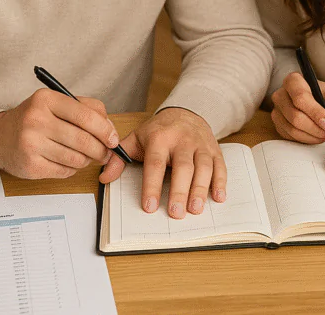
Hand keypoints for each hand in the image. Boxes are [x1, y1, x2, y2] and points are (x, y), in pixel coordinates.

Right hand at [0, 88, 119, 178]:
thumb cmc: (33, 119)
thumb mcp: (56, 103)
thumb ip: (86, 109)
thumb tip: (110, 128)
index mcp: (46, 100)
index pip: (86, 116)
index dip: (105, 129)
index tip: (113, 138)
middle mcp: (36, 120)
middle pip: (83, 140)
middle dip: (100, 149)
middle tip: (105, 152)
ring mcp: (32, 144)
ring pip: (77, 159)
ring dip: (86, 160)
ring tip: (83, 155)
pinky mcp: (30, 166)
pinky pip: (65, 171)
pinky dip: (72, 169)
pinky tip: (66, 161)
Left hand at [99, 107, 225, 219]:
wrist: (186, 112)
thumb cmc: (158, 131)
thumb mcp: (136, 139)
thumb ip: (119, 159)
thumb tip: (104, 178)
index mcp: (159, 138)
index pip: (155, 163)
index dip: (152, 186)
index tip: (149, 207)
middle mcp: (182, 140)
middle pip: (182, 167)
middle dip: (179, 191)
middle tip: (176, 213)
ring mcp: (200, 145)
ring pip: (203, 167)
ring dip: (200, 188)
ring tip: (196, 209)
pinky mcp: (214, 149)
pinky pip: (220, 165)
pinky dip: (221, 182)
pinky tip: (218, 197)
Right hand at [271, 72, 324, 143]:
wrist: (314, 101)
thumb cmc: (324, 96)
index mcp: (293, 81)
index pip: (300, 98)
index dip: (315, 112)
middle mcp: (280, 95)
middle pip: (295, 116)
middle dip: (314, 127)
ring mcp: (277, 111)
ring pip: (292, 129)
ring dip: (311, 135)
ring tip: (324, 135)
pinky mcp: (278, 124)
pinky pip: (290, 136)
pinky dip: (306, 139)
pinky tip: (316, 136)